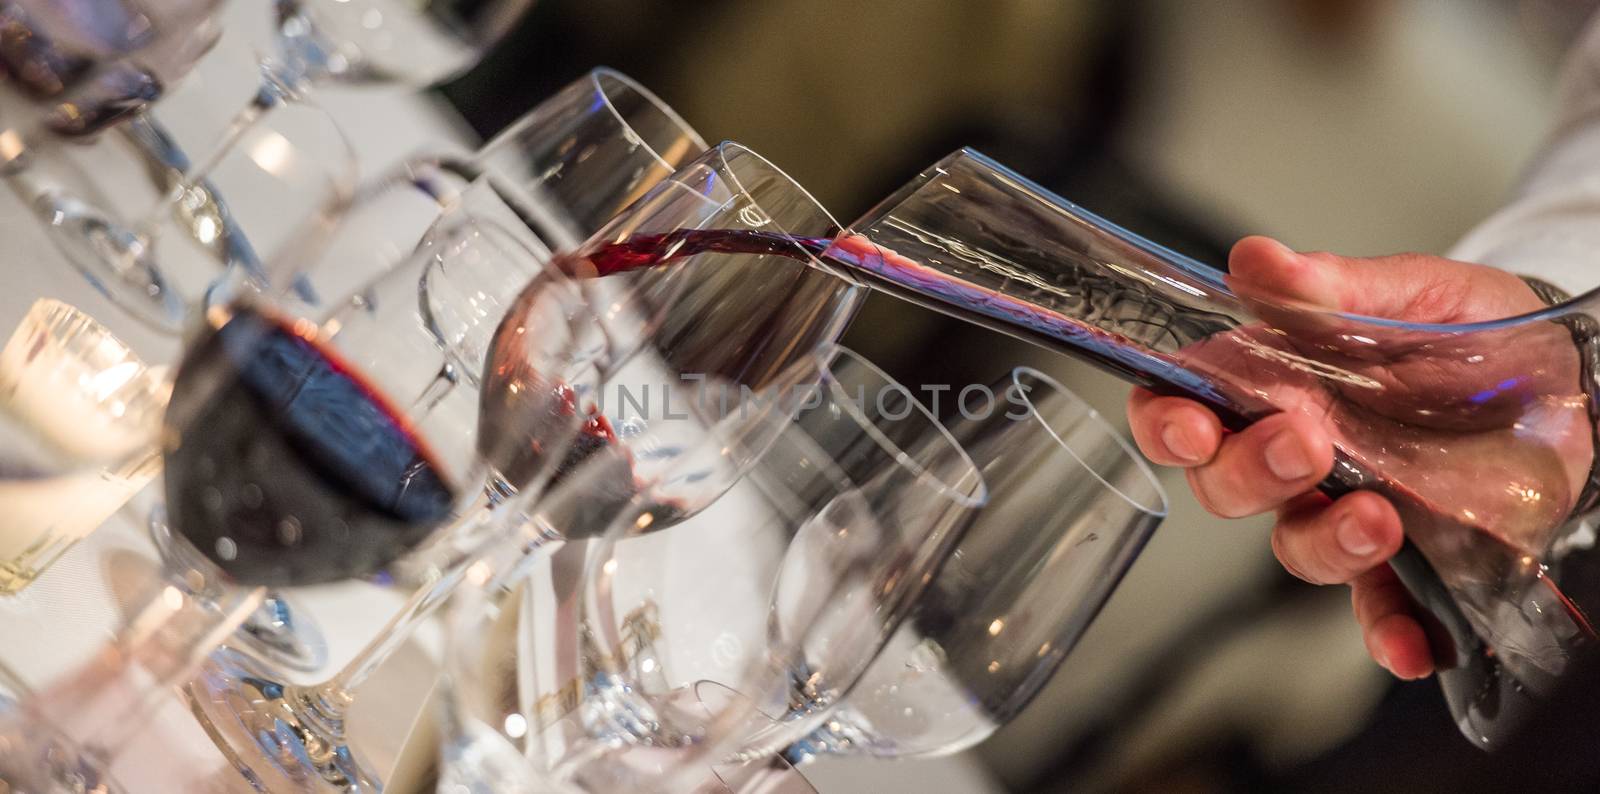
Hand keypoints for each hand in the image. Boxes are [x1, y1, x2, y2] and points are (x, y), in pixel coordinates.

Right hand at [1126, 236, 1589, 678]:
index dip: (1168, 422)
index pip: (1183, 406)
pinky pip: (1376, 608)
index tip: (1193, 424)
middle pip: (1224, 485)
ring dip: (1321, 541)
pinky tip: (1407, 644)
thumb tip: (1258, 260)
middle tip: (1307, 443)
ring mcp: (1345, 508)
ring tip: (1378, 518)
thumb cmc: (1475, 330)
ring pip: (1293, 546)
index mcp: (1275, 382)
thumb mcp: (1414, 293)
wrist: (1572, 381)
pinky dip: (1385, 633)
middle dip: (1251, 472)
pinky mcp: (1408, 558)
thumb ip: (1333, 287)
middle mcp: (1296, 453)